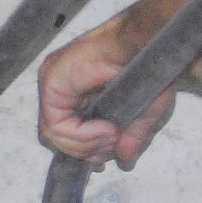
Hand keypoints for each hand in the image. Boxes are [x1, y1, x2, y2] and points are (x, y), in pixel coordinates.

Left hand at [37, 21, 176, 168]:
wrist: (149, 43)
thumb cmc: (149, 66)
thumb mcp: (144, 111)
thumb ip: (131, 135)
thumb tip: (125, 159)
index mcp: (77, 89)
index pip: (66, 130)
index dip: (85, 148)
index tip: (106, 155)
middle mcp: (60, 86)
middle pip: (57, 135)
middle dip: (84, 149)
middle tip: (110, 146)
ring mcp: (52, 83)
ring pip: (53, 135)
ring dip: (85, 144)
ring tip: (112, 135)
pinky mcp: (51, 83)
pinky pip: (55, 125)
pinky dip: (81, 136)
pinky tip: (106, 128)